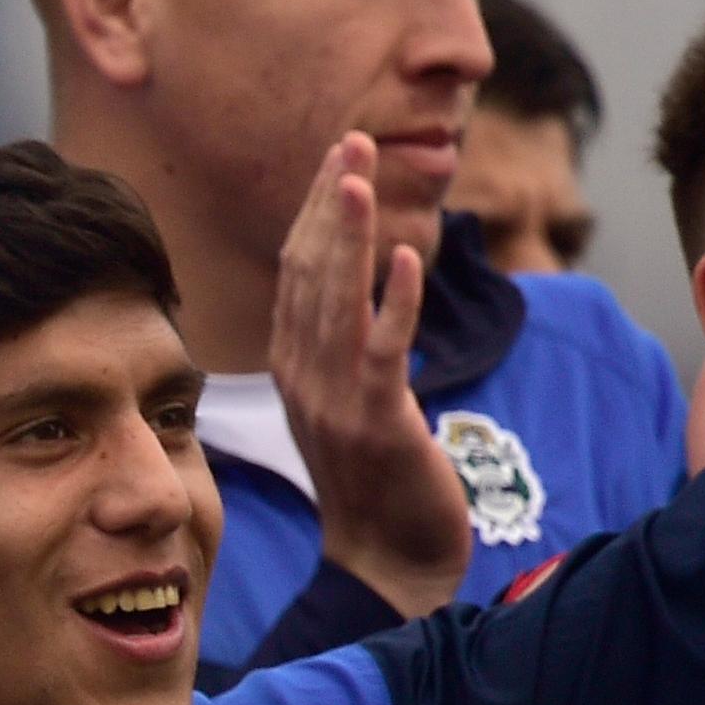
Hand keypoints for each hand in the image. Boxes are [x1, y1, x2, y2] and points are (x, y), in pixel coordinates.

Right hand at [271, 136, 469, 618]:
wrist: (385, 562)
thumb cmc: (376, 484)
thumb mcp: (346, 406)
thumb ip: (341, 350)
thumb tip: (354, 294)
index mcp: (292, 370)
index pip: (297, 276)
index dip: (314, 214)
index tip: (336, 161)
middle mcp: (302, 378)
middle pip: (309, 275)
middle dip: (328, 204)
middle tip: (349, 142)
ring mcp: (335, 401)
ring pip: (337, 302)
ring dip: (351, 235)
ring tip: (360, 176)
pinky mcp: (378, 422)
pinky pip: (384, 352)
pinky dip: (397, 302)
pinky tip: (411, 258)